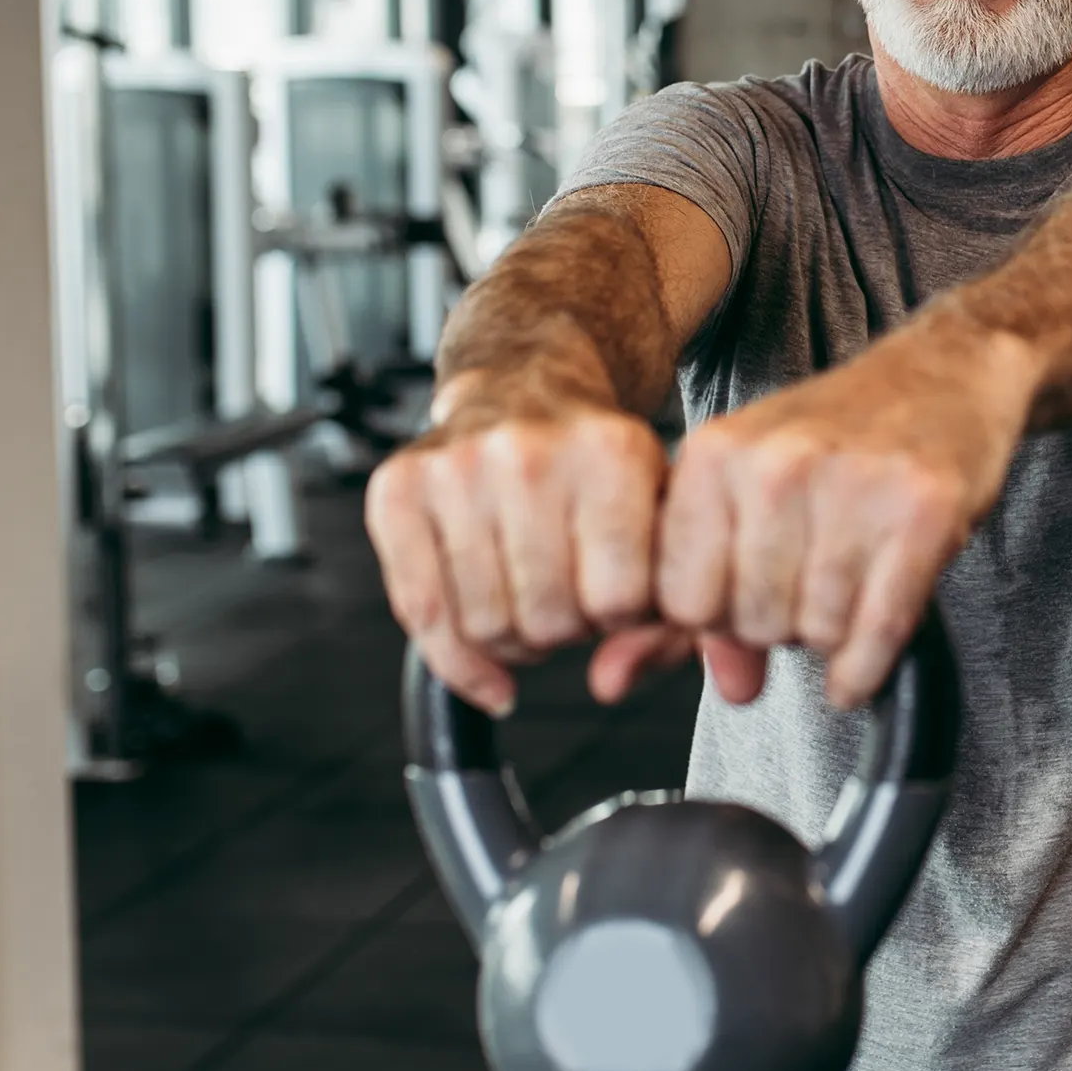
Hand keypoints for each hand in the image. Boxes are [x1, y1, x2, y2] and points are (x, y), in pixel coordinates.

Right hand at [365, 389, 689, 717]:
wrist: (526, 385)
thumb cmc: (601, 472)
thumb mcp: (662, 523)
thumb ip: (673, 620)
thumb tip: (607, 685)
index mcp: (613, 450)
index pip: (622, 602)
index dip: (624, 614)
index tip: (618, 587)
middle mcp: (529, 450)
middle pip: (550, 621)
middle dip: (567, 629)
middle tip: (569, 594)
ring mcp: (455, 466)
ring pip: (486, 626)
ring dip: (515, 639)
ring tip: (531, 597)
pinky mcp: (397, 485)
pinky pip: (421, 616)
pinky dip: (457, 662)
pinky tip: (487, 669)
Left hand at [658, 324, 1039, 707]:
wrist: (944, 374)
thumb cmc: (832, 445)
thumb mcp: (741, 500)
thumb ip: (678, 600)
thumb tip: (621, 685)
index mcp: (712, 454)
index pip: (680, 603)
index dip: (717, 615)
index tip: (748, 587)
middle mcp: (774, 465)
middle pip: (751, 623)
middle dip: (780, 624)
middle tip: (809, 580)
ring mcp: (850, 484)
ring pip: (817, 632)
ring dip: (833, 633)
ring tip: (846, 581)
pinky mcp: (921, 510)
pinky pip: (876, 634)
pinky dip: (866, 668)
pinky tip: (861, 663)